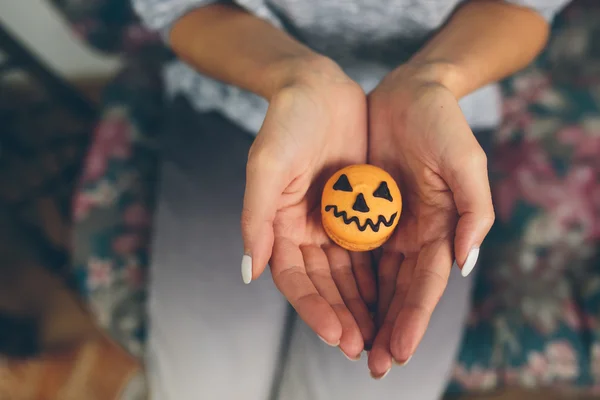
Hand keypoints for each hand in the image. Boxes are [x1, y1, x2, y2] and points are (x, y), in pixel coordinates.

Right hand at [241, 57, 375, 358]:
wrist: (317, 88)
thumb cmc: (286, 123)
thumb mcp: (266, 165)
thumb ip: (255, 217)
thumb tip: (249, 273)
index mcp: (278, 227)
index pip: (295, 280)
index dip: (314, 309)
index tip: (337, 334)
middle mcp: (305, 232)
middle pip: (324, 286)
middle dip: (343, 318)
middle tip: (365, 349)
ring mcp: (333, 222)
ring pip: (349, 275)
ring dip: (363, 306)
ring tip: (382, 337)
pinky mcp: (358, 210)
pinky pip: (371, 250)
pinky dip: (380, 276)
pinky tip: (395, 299)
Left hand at [366, 63, 494, 376]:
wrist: (408, 92)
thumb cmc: (440, 122)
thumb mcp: (465, 159)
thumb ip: (474, 210)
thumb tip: (465, 262)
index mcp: (441, 229)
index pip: (426, 283)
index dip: (414, 317)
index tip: (399, 350)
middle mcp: (413, 234)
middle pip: (398, 291)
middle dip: (387, 328)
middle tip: (373, 364)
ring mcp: (386, 226)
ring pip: (373, 280)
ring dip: (363, 314)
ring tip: (349, 345)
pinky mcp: (360, 212)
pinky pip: (349, 253)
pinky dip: (343, 281)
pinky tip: (332, 305)